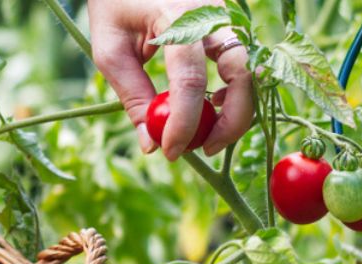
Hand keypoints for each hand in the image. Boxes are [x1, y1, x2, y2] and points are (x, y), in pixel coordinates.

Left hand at [88, 0, 252, 159]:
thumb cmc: (114, 2)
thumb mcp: (110, 49)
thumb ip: (132, 96)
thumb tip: (150, 144)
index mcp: (176, 14)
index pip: (190, 78)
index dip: (184, 123)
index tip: (169, 151)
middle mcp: (212, 14)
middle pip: (241, 74)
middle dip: (230, 122)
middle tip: (203, 150)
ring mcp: (227, 17)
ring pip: (251, 72)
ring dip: (235, 112)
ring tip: (204, 136)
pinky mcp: (230, 26)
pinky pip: (243, 66)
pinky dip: (233, 94)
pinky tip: (210, 107)